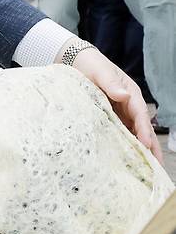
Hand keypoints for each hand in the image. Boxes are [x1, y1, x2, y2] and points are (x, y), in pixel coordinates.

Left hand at [69, 46, 162, 163]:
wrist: (76, 63)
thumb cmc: (91, 65)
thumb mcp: (101, 72)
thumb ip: (111, 83)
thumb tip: (123, 95)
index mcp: (131, 94)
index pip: (140, 114)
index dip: (144, 130)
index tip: (146, 144)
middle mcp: (128, 106)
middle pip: (142, 128)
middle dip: (150, 147)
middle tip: (157, 167)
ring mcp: (120, 113)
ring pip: (133, 134)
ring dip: (140, 150)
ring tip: (146, 170)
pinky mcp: (110, 118)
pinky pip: (120, 134)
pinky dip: (125, 146)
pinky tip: (126, 160)